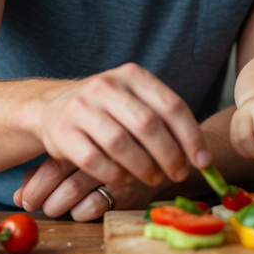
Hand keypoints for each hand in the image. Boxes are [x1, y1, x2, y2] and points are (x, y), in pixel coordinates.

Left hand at [12, 157, 156, 220]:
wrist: (154, 163)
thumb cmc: (106, 162)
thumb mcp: (77, 161)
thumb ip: (46, 173)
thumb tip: (17, 197)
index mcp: (84, 138)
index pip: (52, 162)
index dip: (35, 185)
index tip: (24, 200)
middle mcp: (98, 150)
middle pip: (59, 175)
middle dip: (42, 196)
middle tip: (37, 206)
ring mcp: (114, 169)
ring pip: (73, 191)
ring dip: (57, 206)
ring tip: (54, 209)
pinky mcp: (129, 188)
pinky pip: (95, 206)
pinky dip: (80, 213)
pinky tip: (80, 211)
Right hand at [34, 63, 209, 187]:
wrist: (50, 108)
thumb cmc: (106, 111)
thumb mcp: (134, 101)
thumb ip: (164, 121)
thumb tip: (201, 157)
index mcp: (131, 75)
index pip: (171, 105)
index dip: (191, 137)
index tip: (203, 162)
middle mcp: (105, 85)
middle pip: (148, 124)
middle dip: (169, 155)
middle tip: (178, 174)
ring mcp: (81, 107)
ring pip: (121, 143)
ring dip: (144, 168)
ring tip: (153, 178)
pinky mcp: (62, 132)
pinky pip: (95, 161)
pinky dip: (115, 175)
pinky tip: (125, 178)